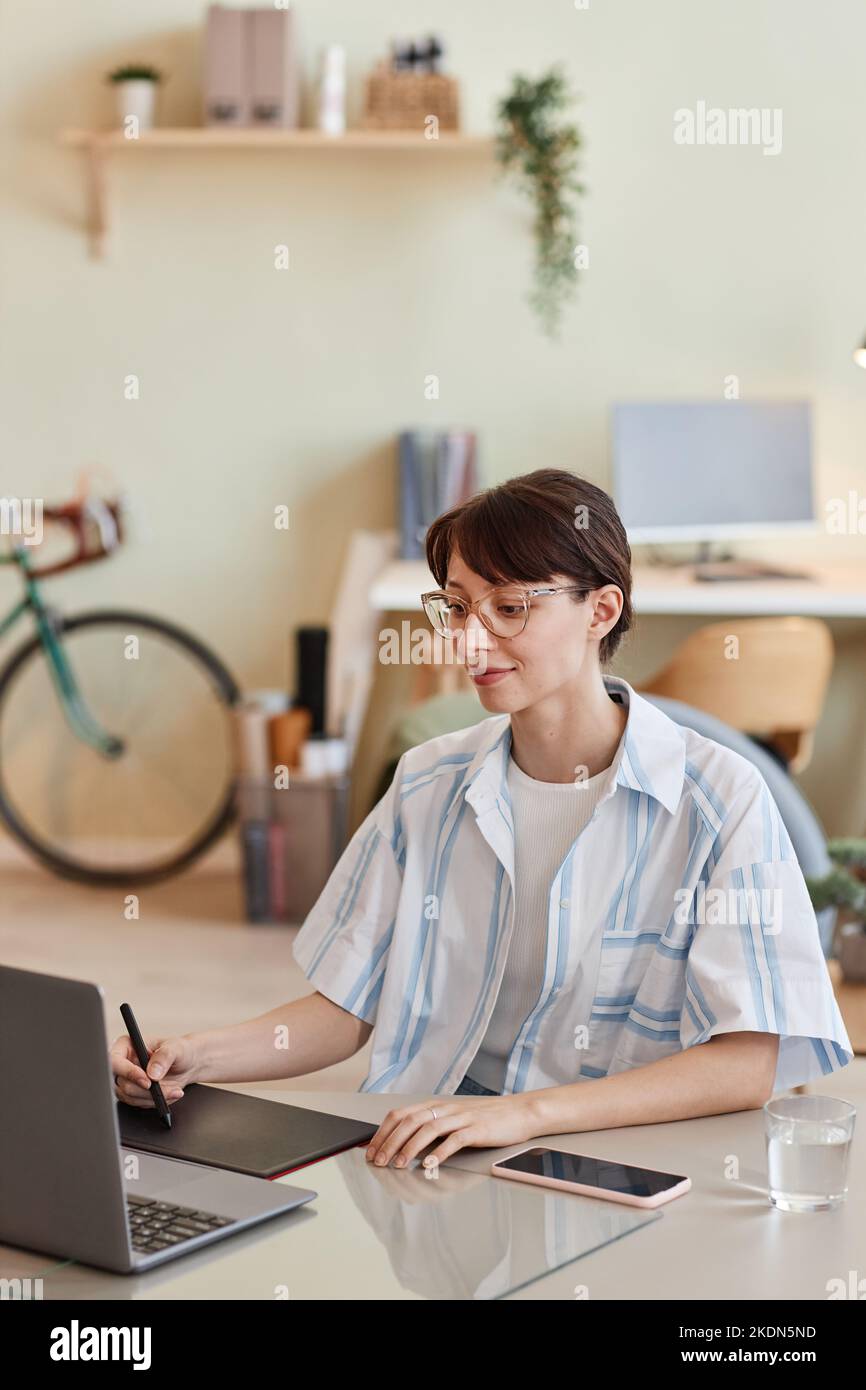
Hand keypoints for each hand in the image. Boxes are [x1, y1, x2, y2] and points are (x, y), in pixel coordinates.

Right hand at [110, 1032, 199, 1108]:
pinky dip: (155, 1102)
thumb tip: (152, 1072)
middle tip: (164, 1088)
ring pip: (129, 1097)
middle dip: (145, 1090)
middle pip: (122, 1084)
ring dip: (152, 1098)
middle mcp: (124, 1063)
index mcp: (127, 1045)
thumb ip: (164, 1057)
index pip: (115, 1061)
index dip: (128, 1073)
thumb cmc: (180, 1050)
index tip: (147, 1081)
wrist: (188, 1065)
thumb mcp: (175, 1048)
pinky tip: (170, 1093)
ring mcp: (127, 1079)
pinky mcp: (134, 1093)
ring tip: (173, 1091)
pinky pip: (139, 1103)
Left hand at [365, 1094, 537, 1170]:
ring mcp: (462, 1118)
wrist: (518, 1112)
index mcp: (437, 1105)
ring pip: (429, 1129)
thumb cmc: (485, 1119)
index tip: (371, 1150)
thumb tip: (405, 1143)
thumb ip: (433, 1126)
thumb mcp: (454, 1119)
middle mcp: (446, 1108)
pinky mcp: (477, 1129)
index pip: (401, 1114)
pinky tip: (430, 1164)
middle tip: (378, 1161)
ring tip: (397, 1164)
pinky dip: (440, 1152)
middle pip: (410, 1121)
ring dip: (409, 1147)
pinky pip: (455, 1139)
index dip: (383, 1132)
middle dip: (390, 1142)